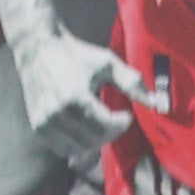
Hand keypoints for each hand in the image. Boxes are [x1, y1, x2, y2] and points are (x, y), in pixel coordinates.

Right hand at [5, 22, 140, 163]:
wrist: (36, 47)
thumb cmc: (75, 54)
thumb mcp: (106, 63)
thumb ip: (132, 83)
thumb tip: (159, 103)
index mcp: (75, 98)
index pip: (107, 127)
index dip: (122, 123)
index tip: (125, 113)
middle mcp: (57, 113)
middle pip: (95, 139)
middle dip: (111, 132)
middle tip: (114, 119)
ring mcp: (44, 121)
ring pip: (80, 147)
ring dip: (95, 140)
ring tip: (99, 124)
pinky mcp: (38, 125)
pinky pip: (62, 148)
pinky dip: (76, 144)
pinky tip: (83, 129)